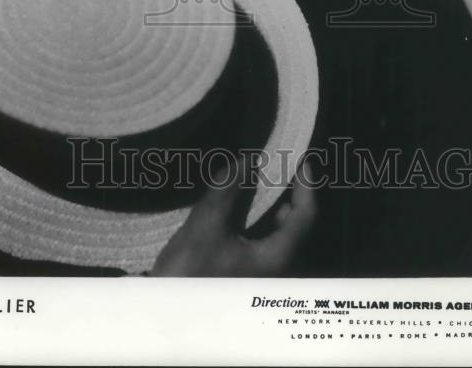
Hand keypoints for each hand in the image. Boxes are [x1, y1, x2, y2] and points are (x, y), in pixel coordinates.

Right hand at [149, 155, 315, 276]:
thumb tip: (246, 160)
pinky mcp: (244, 269)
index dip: (306, 186)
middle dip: (286, 190)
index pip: (304, 217)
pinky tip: (238, 198)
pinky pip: (259, 235)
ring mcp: (260, 269)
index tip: (300, 159)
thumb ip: (227, 190)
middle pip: (293, 222)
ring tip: (255, 172)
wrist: (165, 312)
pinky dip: (255, 214)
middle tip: (275, 160)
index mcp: (275, 258)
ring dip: (268, 201)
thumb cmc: (189, 272)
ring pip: (275, 229)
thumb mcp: (206, 226)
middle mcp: (275, 265)